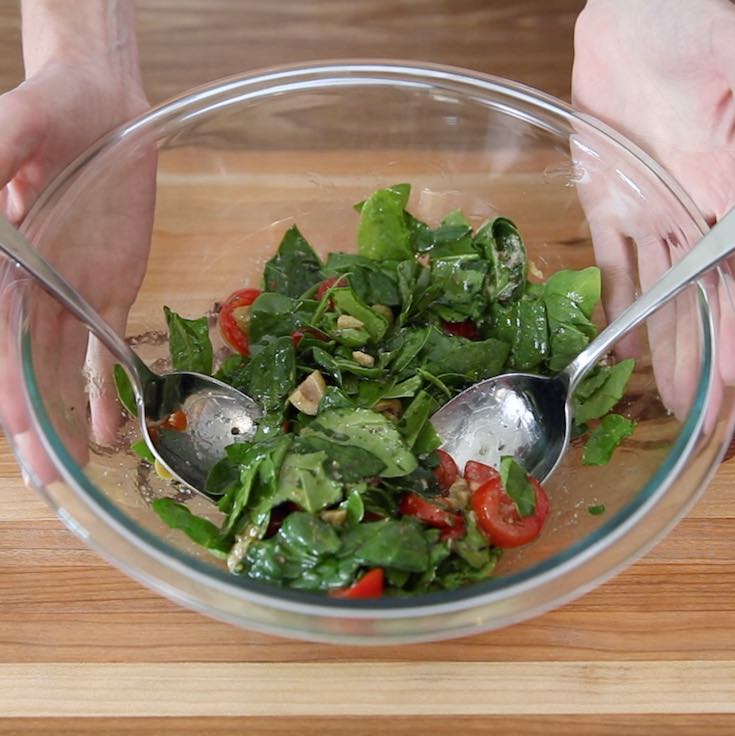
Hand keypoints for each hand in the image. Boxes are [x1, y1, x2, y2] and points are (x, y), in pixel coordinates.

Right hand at [0, 3, 153, 482]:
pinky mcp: (109, 292)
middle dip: (33, 421)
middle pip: (26, 366)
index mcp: (2, 264)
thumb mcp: (11, 129)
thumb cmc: (44, 109)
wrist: (98, 106)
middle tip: (45, 479)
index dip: (8, 380)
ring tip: (76, 466)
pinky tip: (113, 427)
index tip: (19, 425)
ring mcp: (70, 295)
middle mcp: (30, 290)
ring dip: (68, 419)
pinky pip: (105, 348)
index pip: (0, 333)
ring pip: (64, 370)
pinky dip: (109, 387)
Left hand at [572, 0, 734, 418]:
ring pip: (661, 294)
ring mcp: (652, 211)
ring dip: (666, 346)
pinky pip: (613, 262)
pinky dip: (616, 305)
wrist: (647, 10)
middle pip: (705, 303)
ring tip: (671, 396)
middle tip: (704, 413)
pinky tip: (617, 345)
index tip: (730, 394)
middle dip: (706, 360)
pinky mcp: (610, 200)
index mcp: (727, 198)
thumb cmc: (704, 32)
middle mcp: (696, 215)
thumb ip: (727, 176)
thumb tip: (728, 249)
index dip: (732, 343)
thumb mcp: (729, 107)